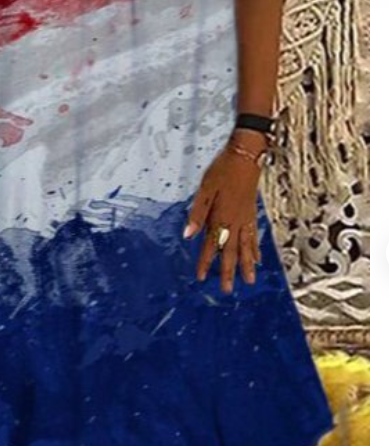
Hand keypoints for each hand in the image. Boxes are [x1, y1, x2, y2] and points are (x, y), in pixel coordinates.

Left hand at [183, 130, 264, 293]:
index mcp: (221, 217)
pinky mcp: (252, 214)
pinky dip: (255, 250)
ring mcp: (246, 219)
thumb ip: (196, 213)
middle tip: (227, 290)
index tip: (200, 277)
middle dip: (228, 272)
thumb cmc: (223, 170)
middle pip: (230, 252)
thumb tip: (187, 234)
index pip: (210, 245)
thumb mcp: (204, 189)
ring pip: (246, 247)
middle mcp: (235, 222)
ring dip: (246, 265)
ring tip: (249, 281)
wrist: (246, 155)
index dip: (205, 262)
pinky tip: (256, 259)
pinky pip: (254, 237)